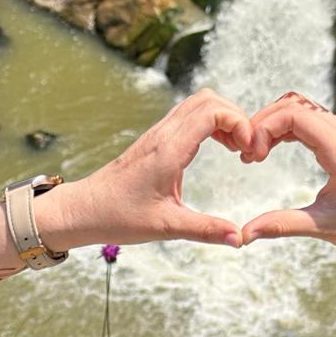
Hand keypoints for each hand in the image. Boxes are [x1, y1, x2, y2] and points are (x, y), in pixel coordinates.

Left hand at [39, 88, 252, 249]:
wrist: (85, 208)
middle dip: (236, 116)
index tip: (250, 150)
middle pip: (209, 98)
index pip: (212, 112)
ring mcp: (159, 132)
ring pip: (199, 102)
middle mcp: (164, 133)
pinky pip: (190, 114)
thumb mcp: (166, 227)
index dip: (239, 122)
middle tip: (248, 148)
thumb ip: (205, 230)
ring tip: (237, 148)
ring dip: (224, 118)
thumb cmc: (119, 217)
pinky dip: (211, 122)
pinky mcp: (157, 137)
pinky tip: (218, 147)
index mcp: (169, 149)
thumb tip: (239, 238)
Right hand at [240, 91, 335, 272]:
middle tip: (247, 154)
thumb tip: (244, 234)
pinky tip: (272, 148)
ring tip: (255, 153)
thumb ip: (282, 225)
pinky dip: (288, 128)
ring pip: (302, 109)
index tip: (250, 157)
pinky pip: (312, 120)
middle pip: (295, 105)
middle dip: (264, 123)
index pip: (294, 115)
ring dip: (275, 124)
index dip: (264, 128)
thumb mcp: (325, 228)